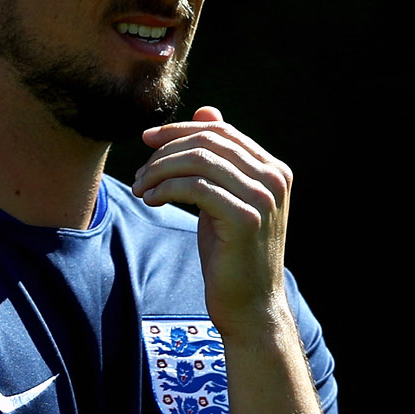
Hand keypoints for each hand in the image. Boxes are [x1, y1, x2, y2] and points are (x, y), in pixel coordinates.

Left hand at [133, 107, 292, 334]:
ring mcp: (263, 197)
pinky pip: (195, 187)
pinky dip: (166, 189)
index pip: (221, 131)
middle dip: (166, 151)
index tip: (147, 139)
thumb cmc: (233, 252)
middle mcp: (274, 178)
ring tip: (141, 189)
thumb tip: (205, 109)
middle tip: (140, 172)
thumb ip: (219, 158)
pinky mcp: (246, 217)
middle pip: (208, 141)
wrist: (250, 304)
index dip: (180, 130)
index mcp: (274, 169)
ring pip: (199, 161)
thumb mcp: (224, 198)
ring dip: (160, 170)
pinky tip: (151, 200)